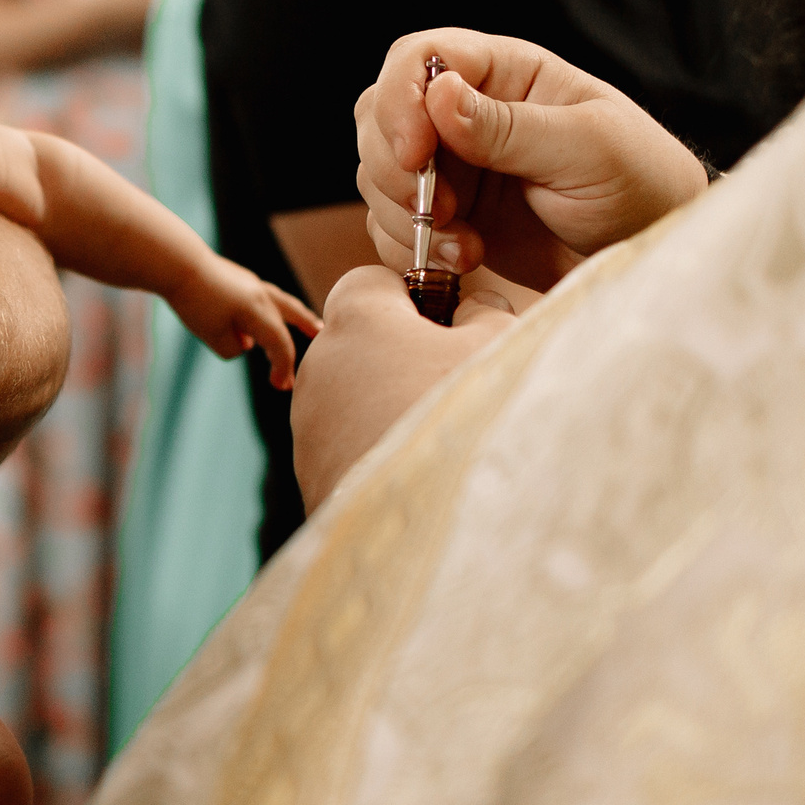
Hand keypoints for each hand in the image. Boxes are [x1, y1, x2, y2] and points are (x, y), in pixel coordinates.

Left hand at [168, 259, 321, 388]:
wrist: (178, 263)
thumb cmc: (194, 301)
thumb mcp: (213, 336)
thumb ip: (233, 348)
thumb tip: (245, 344)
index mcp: (258, 311)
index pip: (280, 345)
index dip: (284, 367)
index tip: (280, 386)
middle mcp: (261, 296)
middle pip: (287, 322)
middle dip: (293, 346)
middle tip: (302, 366)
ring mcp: (252, 284)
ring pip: (283, 304)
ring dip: (298, 318)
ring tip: (313, 327)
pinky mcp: (240, 279)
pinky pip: (265, 299)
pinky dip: (272, 311)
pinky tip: (261, 323)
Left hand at [290, 265, 518, 512]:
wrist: (427, 523)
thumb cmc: (464, 417)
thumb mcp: (496, 345)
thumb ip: (485, 312)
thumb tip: (477, 309)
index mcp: (357, 317)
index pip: (373, 281)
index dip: (414, 295)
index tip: (448, 323)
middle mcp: (320, 362)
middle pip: (362, 341)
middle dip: (403, 355)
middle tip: (453, 384)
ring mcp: (309, 420)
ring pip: (353, 396)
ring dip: (389, 406)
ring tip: (440, 438)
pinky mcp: (309, 472)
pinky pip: (347, 446)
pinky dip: (377, 451)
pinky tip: (417, 474)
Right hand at [355, 30, 707, 293]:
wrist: (650, 251)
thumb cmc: (640, 183)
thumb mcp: (588, 149)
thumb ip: (511, 126)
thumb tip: (438, 94)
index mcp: (505, 73)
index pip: (420, 58)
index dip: (400, 102)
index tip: (413, 157)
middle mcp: (468, 113)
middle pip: (380, 115)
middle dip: (393, 169)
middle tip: (441, 211)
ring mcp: (453, 166)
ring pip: (378, 174)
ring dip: (404, 216)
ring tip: (465, 245)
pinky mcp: (448, 217)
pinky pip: (391, 225)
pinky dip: (409, 247)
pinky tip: (462, 259)